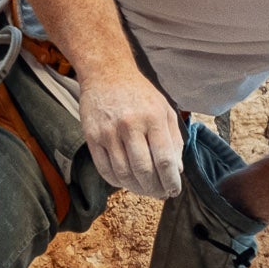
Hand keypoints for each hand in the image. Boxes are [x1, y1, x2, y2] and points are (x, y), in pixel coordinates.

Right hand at [81, 68, 184, 198]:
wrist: (106, 74)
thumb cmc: (139, 93)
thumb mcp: (164, 110)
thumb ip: (173, 140)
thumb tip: (176, 171)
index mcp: (153, 117)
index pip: (164, 160)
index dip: (170, 181)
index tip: (174, 191)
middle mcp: (130, 124)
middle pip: (144, 170)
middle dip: (154, 189)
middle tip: (159, 194)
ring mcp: (108, 131)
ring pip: (123, 173)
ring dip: (136, 188)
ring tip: (144, 190)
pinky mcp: (92, 136)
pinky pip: (104, 169)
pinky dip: (117, 182)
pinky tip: (126, 182)